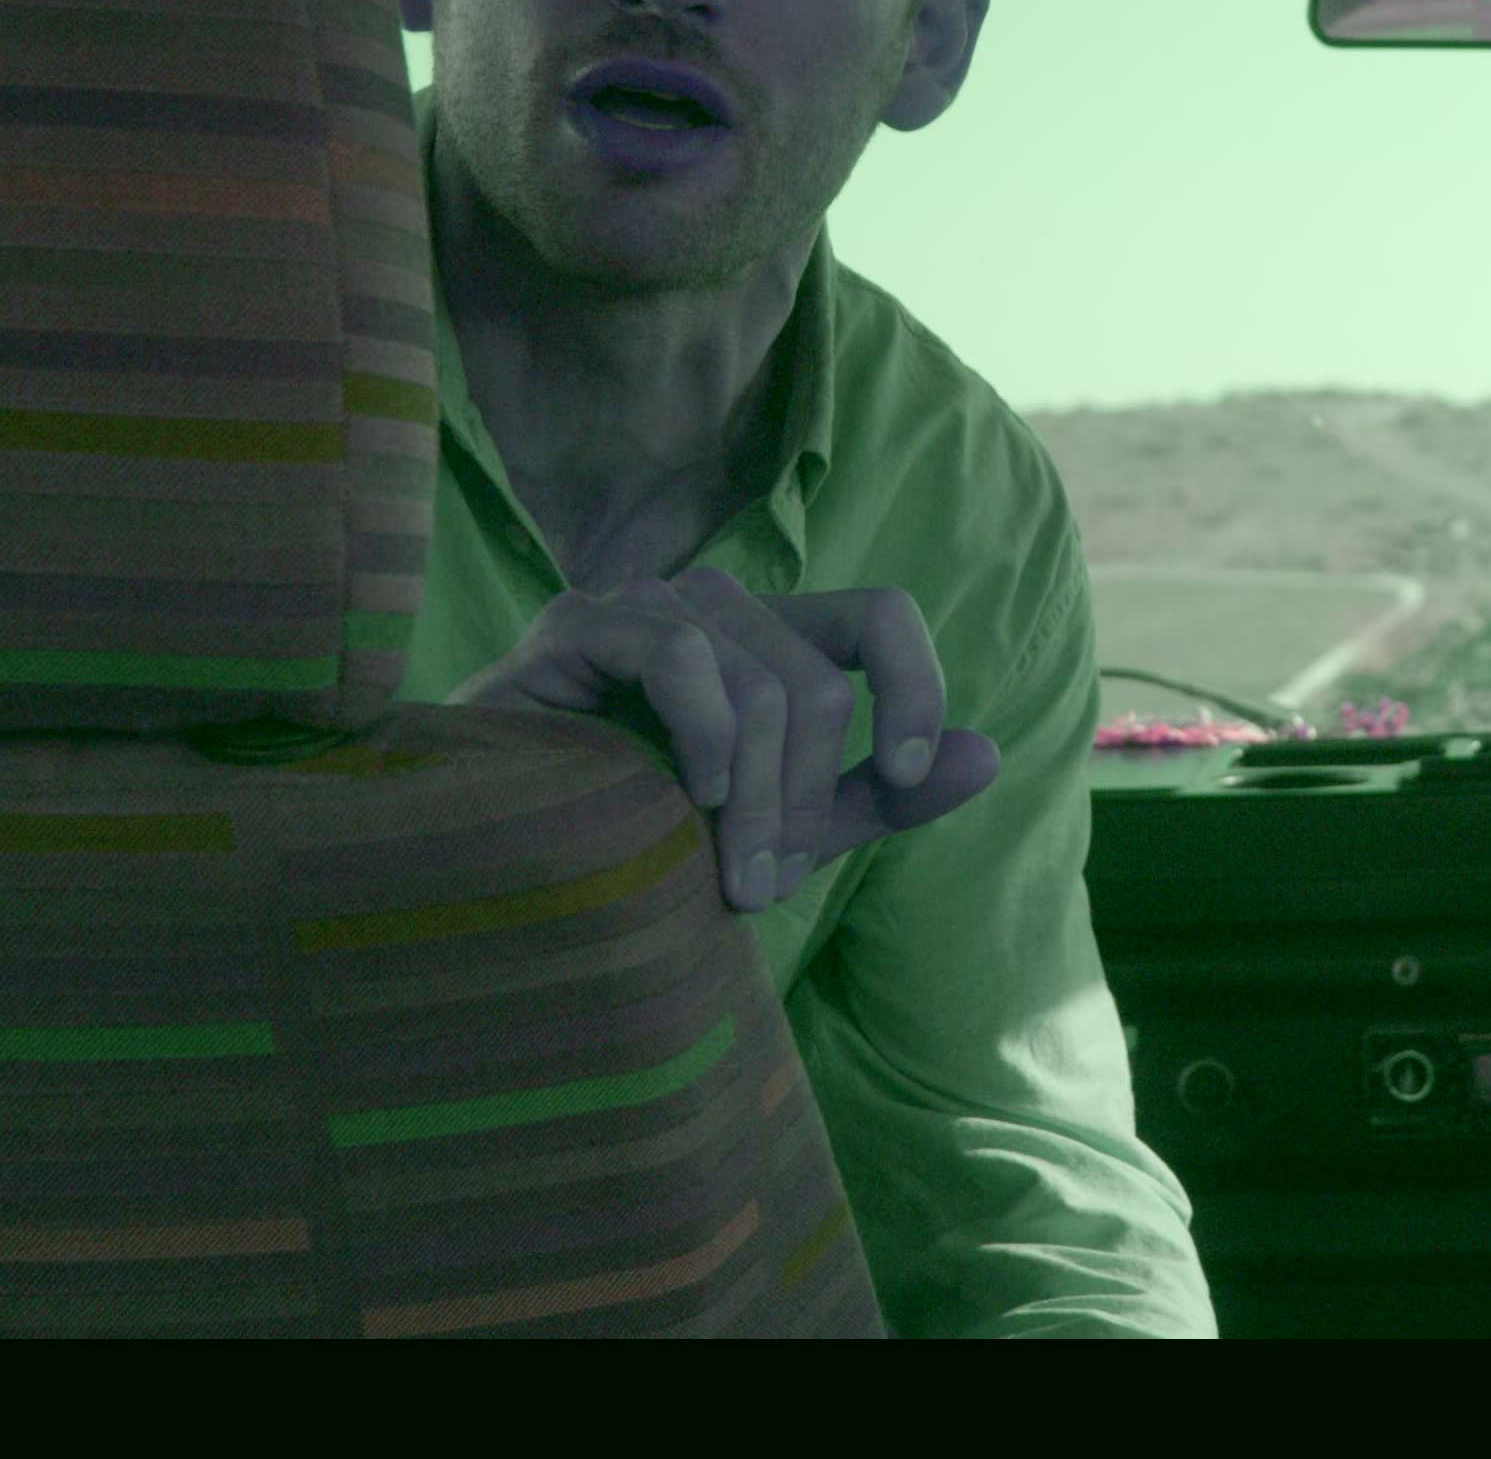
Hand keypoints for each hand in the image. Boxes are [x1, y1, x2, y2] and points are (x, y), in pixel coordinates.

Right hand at [444, 567, 1001, 911]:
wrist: (502, 875)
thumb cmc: (636, 846)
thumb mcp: (780, 832)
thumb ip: (877, 795)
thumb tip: (988, 753)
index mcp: (765, 637)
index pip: (879, 617)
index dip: (913, 686)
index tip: (902, 772)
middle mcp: (710, 603)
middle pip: (816, 680)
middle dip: (803, 800)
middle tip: (762, 886)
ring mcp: (642, 604)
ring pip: (759, 684)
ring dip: (755, 800)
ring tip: (722, 876)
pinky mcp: (576, 624)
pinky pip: (683, 660)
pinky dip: (700, 741)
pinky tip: (682, 801)